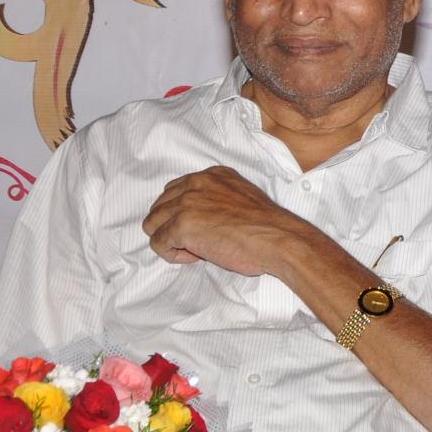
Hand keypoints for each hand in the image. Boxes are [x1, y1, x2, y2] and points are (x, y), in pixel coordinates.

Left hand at [143, 166, 313, 274]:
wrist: (279, 240)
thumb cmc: (268, 228)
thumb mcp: (242, 197)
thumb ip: (218, 199)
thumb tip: (203, 219)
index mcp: (212, 174)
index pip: (176, 190)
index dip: (184, 213)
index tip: (203, 228)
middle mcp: (196, 183)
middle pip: (160, 206)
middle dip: (173, 226)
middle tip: (199, 241)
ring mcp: (186, 203)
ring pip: (152, 224)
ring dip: (170, 239)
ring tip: (195, 249)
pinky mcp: (180, 226)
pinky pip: (158, 243)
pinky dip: (172, 254)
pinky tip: (196, 256)